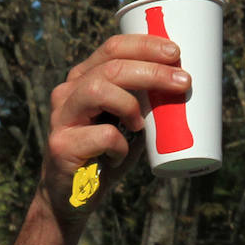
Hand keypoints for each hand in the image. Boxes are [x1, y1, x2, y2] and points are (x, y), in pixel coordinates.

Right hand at [38, 34, 190, 221]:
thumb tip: (183, 88)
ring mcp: (61, 117)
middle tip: (183, 81)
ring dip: (131, 105)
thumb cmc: (104, 156)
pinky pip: (102, 135)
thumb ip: (143, 105)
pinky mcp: (61, 145)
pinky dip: (120, 146)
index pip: (113, 48)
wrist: (71, 199)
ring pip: (99, 90)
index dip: (145, 45)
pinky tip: (117, 158)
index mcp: (84, 79)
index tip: (176, 52)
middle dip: (152, 71)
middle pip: (111, 67)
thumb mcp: (126, 124)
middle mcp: (68, 92)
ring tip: (140, 126)